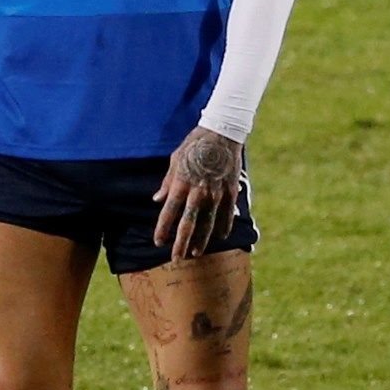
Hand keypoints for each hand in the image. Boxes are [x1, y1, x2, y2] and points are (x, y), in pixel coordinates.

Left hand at [154, 127, 246, 257]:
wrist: (223, 132)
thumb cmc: (195, 144)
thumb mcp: (175, 159)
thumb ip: (168, 182)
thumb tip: (158, 199)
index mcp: (182, 183)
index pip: (169, 211)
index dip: (163, 228)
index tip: (158, 241)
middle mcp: (198, 191)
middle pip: (188, 223)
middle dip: (181, 243)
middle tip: (176, 258)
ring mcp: (216, 193)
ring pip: (208, 223)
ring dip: (201, 240)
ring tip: (195, 253)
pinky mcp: (231, 190)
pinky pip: (227, 214)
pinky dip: (224, 226)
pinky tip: (221, 237)